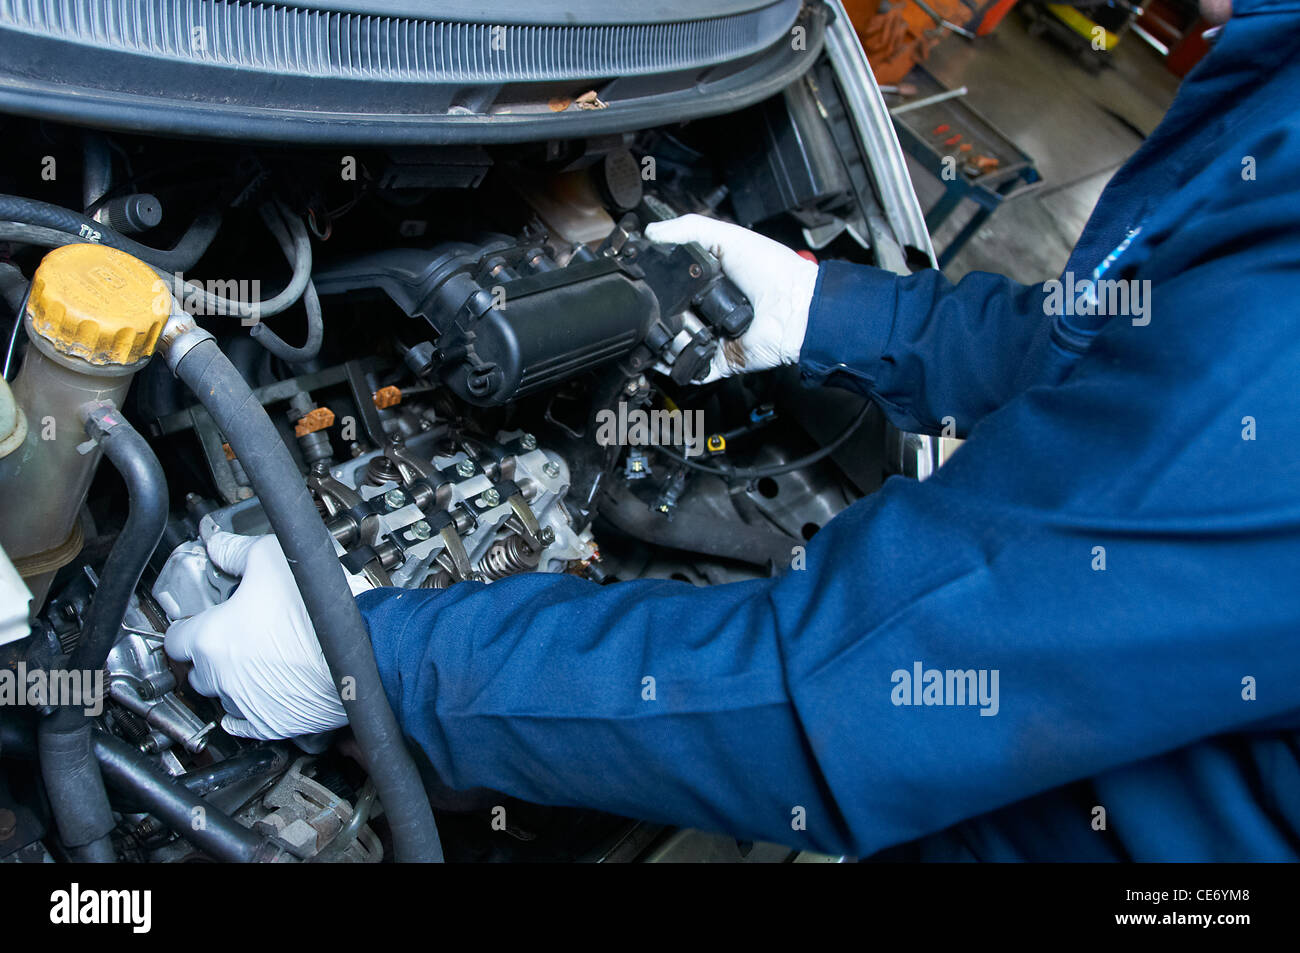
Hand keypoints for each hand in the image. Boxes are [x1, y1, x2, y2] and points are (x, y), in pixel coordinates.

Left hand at [164, 529, 351, 740]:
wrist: (363, 646)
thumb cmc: (319, 607)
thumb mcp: (270, 557)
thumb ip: (234, 551)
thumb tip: (218, 545)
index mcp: (212, 638)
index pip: (175, 638)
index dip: (187, 626)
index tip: (200, 621)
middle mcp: (221, 676)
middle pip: (196, 669)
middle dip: (210, 653)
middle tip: (233, 635)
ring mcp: (245, 704)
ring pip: (221, 696)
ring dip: (230, 680)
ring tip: (255, 660)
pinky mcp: (271, 724)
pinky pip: (242, 725)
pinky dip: (245, 712)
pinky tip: (256, 694)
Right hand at [645, 214, 818, 381]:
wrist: (794, 308)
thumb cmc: (772, 271)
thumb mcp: (727, 236)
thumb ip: (688, 230)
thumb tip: (650, 232)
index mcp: (709, 282)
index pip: (671, 284)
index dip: (654, 282)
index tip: (636, 279)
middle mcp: (708, 310)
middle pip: (667, 314)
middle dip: (654, 312)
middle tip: (644, 305)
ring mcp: (712, 336)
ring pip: (673, 343)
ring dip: (660, 339)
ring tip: (653, 328)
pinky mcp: (717, 360)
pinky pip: (689, 368)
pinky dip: (674, 366)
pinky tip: (661, 355)